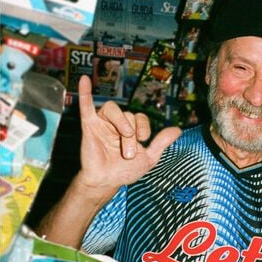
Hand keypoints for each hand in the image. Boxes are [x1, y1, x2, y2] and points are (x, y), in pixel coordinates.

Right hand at [72, 75, 181, 194]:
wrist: (106, 182)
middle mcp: (116, 123)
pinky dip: (85, 92)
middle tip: (127, 154)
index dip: (144, 126)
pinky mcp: (89, 126)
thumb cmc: (124, 171)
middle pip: (127, 115)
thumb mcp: (149, 158)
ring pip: (112, 108)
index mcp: (130, 128)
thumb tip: (177, 129)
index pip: (139, 117)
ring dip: (120, 122)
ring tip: (124, 136)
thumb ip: (161, 142)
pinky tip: (84, 80)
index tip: (143, 140)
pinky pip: (85, 106)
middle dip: (130, 134)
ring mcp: (102, 123)